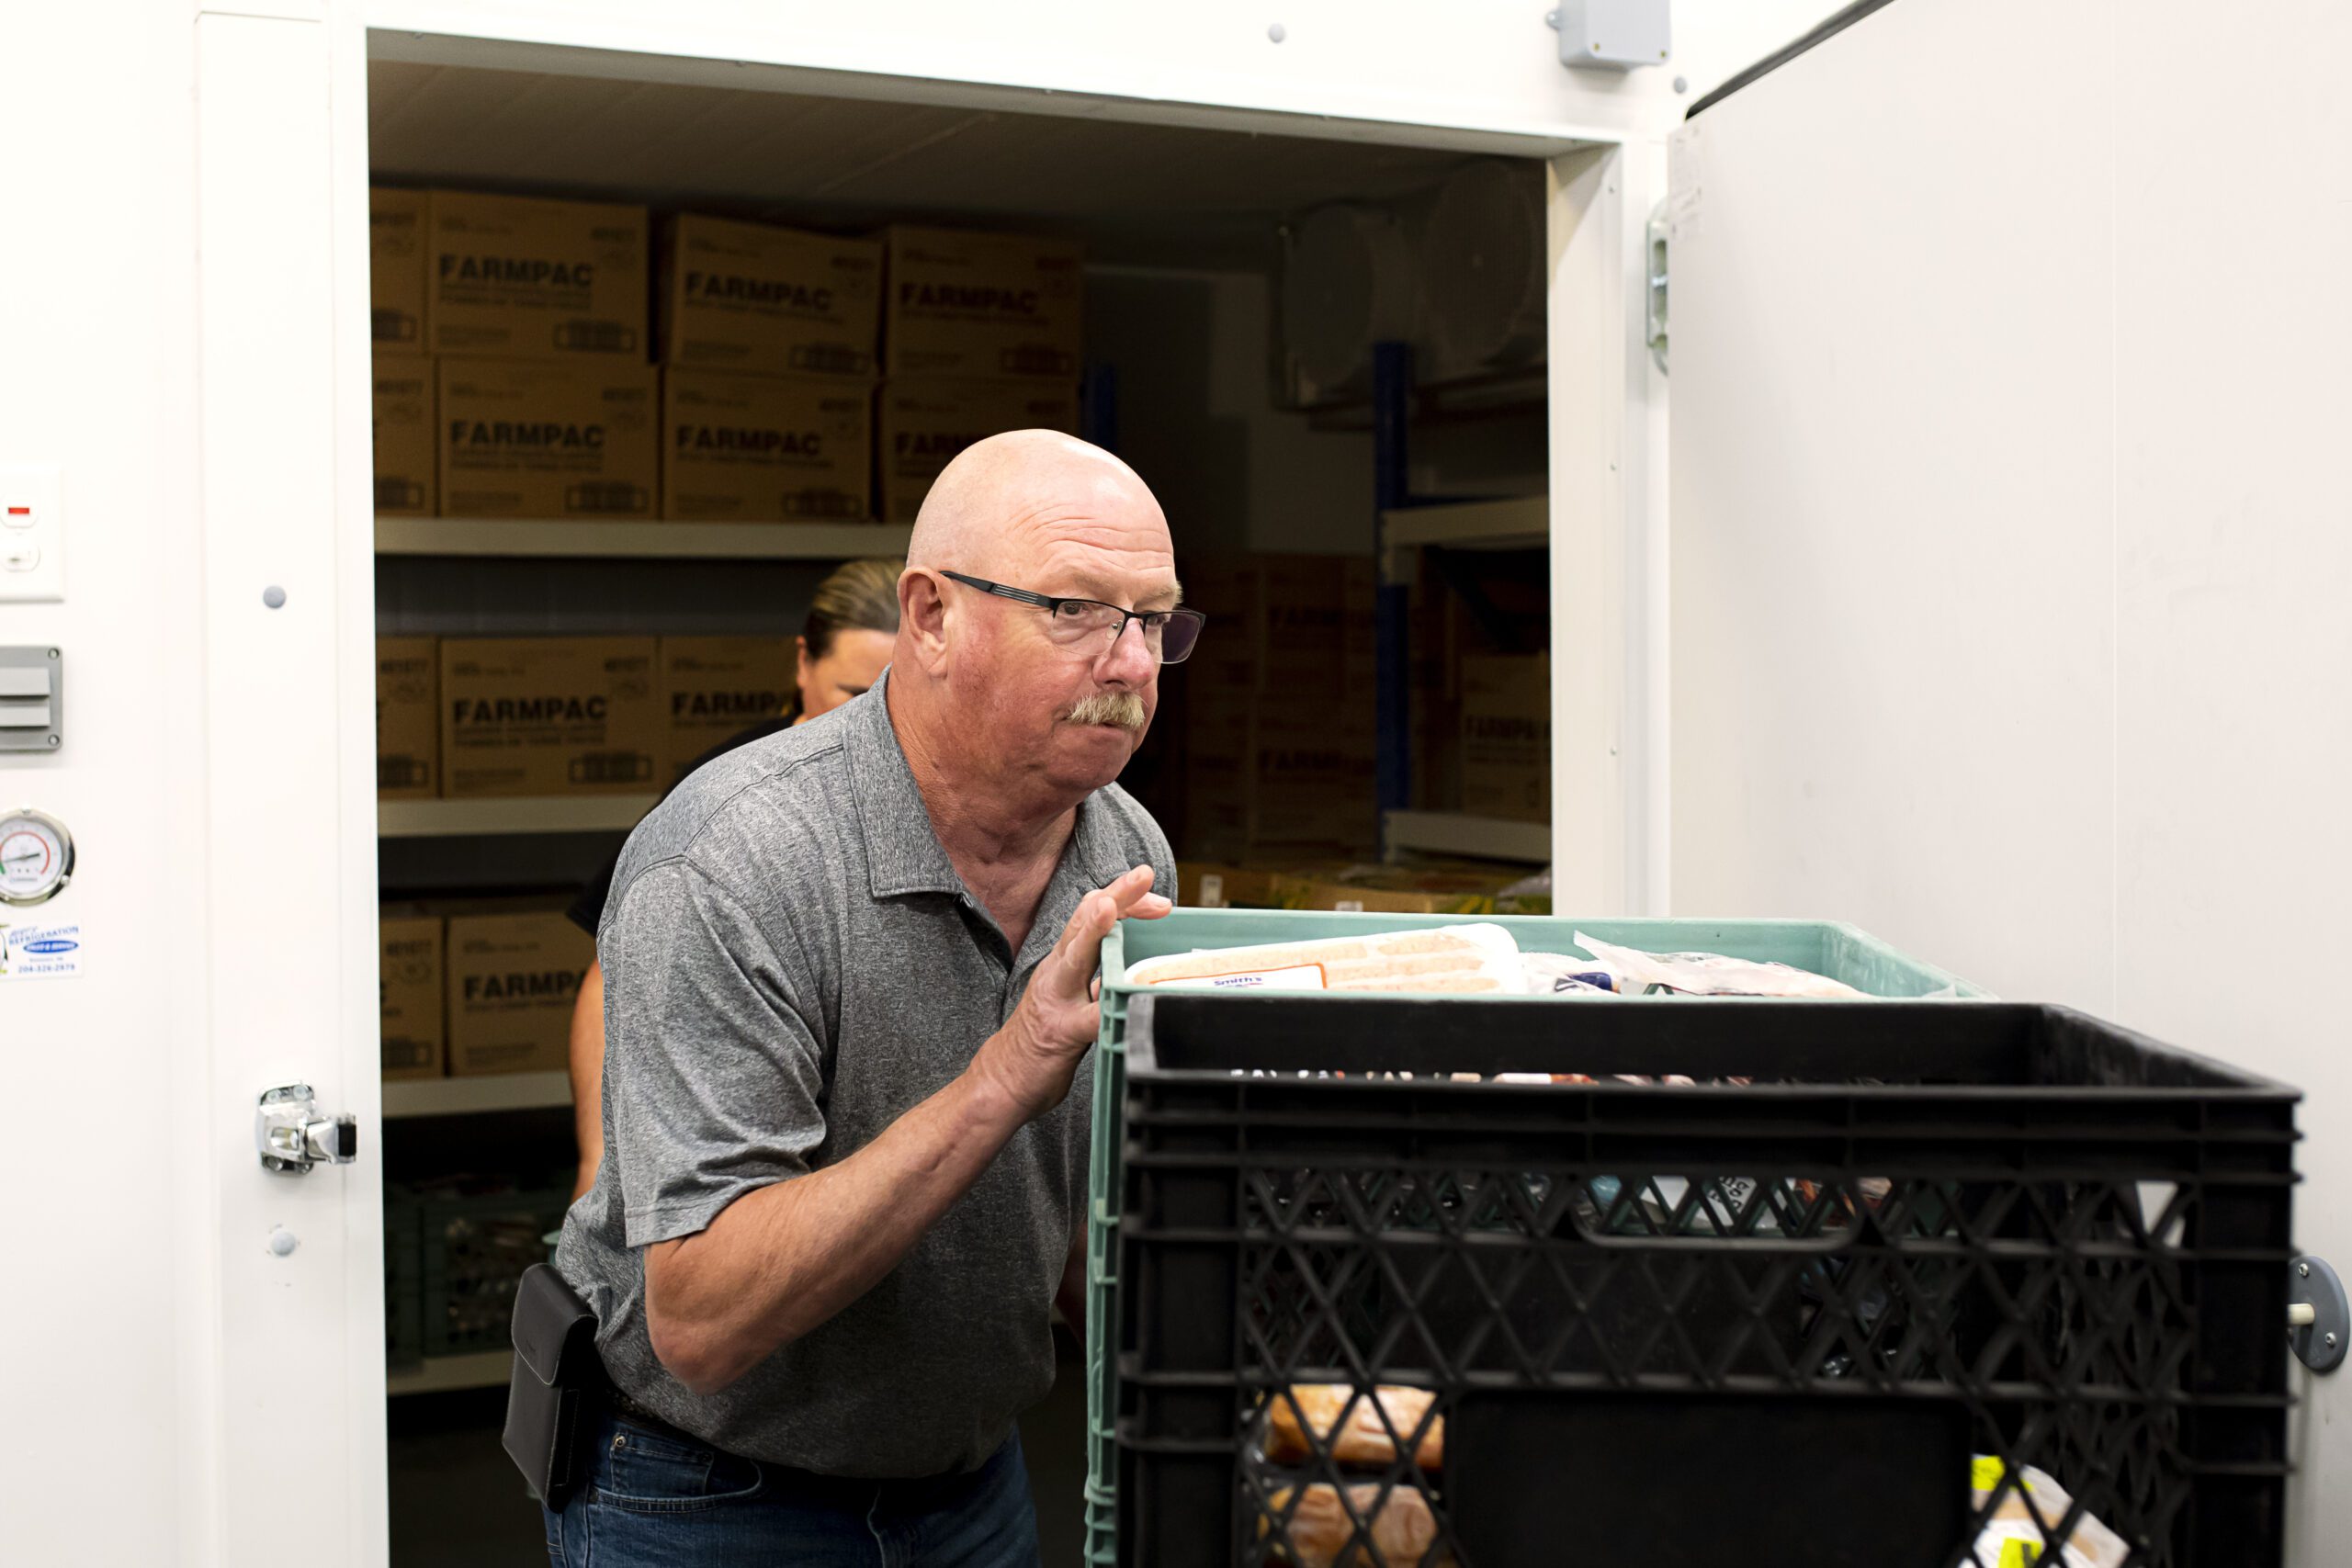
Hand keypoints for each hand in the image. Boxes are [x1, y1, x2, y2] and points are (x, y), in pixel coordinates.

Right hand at [977, 866, 1171, 1119]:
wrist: (1003, 1079)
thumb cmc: (1043, 1033)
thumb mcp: (1070, 991)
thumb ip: (1095, 970)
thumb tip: (1135, 955)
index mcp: (1063, 960)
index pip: (1091, 913)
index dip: (1121, 895)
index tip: (1149, 886)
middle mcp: (1057, 971)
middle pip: (1085, 922)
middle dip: (1115, 895)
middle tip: (1143, 875)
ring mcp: (1056, 1000)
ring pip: (1076, 957)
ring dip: (1094, 931)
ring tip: (1111, 909)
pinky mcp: (1061, 1034)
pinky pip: (1089, 1018)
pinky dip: (1109, 1006)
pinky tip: (1130, 996)